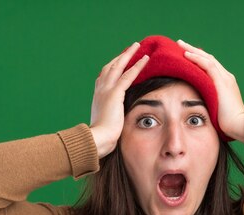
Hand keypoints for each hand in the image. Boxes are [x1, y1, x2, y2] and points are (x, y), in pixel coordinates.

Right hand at [90, 41, 149, 157]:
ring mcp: (106, 90)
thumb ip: (112, 116)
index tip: (120, 61)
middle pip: (111, 67)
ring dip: (129, 55)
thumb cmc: (103, 136)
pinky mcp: (115, 94)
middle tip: (131, 48)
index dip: (113, 67)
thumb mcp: (106, 123)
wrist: (97, 138)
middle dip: (121, 57)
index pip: (105, 76)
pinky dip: (137, 66)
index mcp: (98, 96)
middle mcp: (100, 90)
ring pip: (118, 66)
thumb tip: (118, 120)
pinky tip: (145, 59)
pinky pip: (128, 76)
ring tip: (138, 46)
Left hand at [177, 39, 243, 142]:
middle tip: (180, 43)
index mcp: (225, 83)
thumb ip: (208, 104)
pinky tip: (186, 55)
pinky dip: (196, 59)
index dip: (198, 59)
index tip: (186, 55)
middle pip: (208, 58)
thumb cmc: (228, 124)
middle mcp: (226, 77)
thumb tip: (197, 107)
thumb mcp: (216, 110)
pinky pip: (207, 65)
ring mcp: (224, 78)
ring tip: (180, 44)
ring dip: (192, 50)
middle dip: (194, 50)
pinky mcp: (221, 82)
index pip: (210, 66)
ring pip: (207, 58)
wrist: (240, 125)